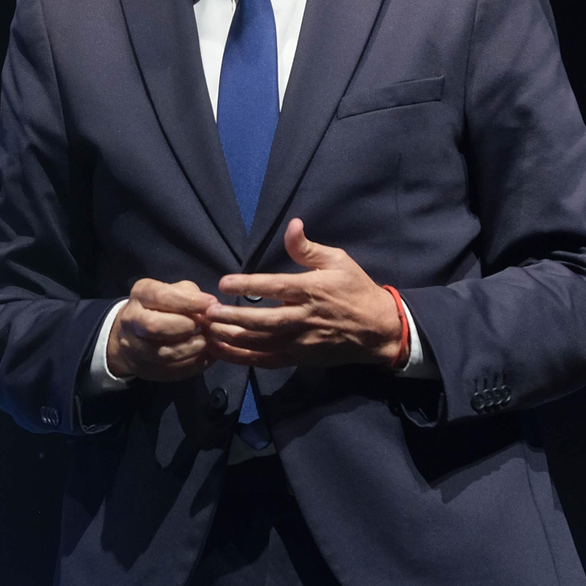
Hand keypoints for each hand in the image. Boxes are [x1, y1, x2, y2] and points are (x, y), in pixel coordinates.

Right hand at [106, 279, 220, 381]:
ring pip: (164, 353)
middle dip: (185, 326)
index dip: (189, 301)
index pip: (162, 296)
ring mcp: (133, 347)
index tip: (211, 304)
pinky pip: (170, 371)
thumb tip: (212, 307)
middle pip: (156, 326)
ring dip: (191, 349)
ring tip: (207, 342)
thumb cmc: (161, 307)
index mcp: (140, 294)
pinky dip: (192, 365)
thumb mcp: (173, 291)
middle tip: (205, 326)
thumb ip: (190, 295)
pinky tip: (204, 357)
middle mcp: (130, 320)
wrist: (133, 333)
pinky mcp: (143, 369)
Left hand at [206, 219, 403, 368]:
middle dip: (233, 317)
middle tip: (207, 312)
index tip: (224, 283)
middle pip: (263, 320)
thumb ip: (308, 248)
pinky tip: (221, 350)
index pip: (275, 287)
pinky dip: (242, 357)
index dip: (248, 285)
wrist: (378, 330)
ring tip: (207, 330)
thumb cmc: (356, 290)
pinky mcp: (299, 358)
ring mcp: (300, 341)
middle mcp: (304, 318)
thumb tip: (292, 225)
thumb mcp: (338, 261)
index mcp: (311, 290)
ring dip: (231, 338)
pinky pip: (266, 360)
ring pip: (261, 343)